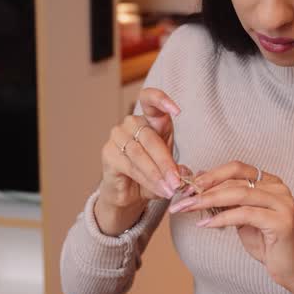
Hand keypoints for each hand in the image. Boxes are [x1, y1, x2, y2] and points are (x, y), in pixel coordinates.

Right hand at [96, 89, 183, 233]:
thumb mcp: (169, 169)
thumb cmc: (151, 173)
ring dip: (157, 174)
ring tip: (170, 189)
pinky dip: (147, 179)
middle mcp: (132, 124)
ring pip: (140, 154)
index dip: (161, 100)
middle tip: (177, 181)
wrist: (129, 193)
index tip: (177, 111)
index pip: (150, 100)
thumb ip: (176, 169)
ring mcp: (118, 137)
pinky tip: (158, 189)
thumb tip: (184, 174)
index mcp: (150, 120)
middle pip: (151, 139)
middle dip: (166, 163)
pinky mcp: (108, 154)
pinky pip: (130, 166)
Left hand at [168, 161, 293, 293]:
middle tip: (181, 198)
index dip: (210, 175)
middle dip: (204, 188)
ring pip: (238, 194)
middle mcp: (279, 188)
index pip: (236, 168)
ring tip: (188, 208)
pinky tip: (206, 224)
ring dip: (208, 200)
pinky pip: (245, 214)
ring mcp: (282, 203)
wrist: (292, 269)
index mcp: (270, 182)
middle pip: (235, 179)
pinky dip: (222, 218)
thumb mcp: (242, 218)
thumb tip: (200, 182)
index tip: (187, 186)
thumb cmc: (267, 243)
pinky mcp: (282, 221)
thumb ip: (227, 200)